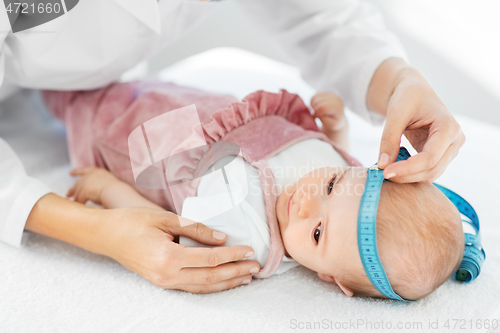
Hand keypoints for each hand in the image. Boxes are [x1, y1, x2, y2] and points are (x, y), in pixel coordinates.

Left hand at [67, 167, 119, 204]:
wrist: (116, 192)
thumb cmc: (115, 190)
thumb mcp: (106, 182)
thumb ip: (99, 183)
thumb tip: (94, 190)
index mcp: (96, 172)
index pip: (84, 170)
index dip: (76, 171)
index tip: (70, 173)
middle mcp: (89, 176)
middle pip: (77, 183)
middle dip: (72, 189)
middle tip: (68, 194)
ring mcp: (86, 183)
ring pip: (77, 192)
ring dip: (76, 198)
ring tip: (73, 204)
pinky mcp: (84, 191)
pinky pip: (79, 199)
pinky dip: (79, 204)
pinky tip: (78, 207)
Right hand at [98, 207, 259, 292]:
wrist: (105, 236)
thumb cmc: (132, 221)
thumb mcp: (165, 218)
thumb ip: (196, 229)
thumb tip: (222, 238)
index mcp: (168, 257)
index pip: (211, 259)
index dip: (233, 254)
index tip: (250, 249)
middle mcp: (167, 275)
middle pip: (211, 276)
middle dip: (236, 271)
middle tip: (257, 266)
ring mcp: (163, 282)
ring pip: (203, 286)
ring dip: (227, 282)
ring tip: (247, 277)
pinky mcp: (161, 282)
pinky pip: (192, 287)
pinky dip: (211, 285)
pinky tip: (223, 281)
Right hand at [310, 91, 346, 133]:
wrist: (338, 118)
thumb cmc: (334, 123)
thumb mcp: (330, 125)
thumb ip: (324, 119)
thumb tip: (316, 112)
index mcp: (337, 106)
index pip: (322, 107)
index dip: (316, 113)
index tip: (316, 118)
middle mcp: (335, 98)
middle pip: (317, 102)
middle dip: (314, 110)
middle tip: (316, 115)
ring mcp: (330, 94)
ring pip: (314, 98)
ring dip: (312, 106)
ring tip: (316, 112)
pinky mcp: (325, 93)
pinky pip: (314, 96)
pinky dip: (312, 103)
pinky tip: (316, 108)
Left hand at [368, 58, 464, 183]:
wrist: (414, 92)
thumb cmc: (407, 96)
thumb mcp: (395, 112)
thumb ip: (389, 138)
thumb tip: (382, 165)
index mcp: (448, 127)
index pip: (429, 157)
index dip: (407, 168)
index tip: (385, 172)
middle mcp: (455, 140)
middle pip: (431, 169)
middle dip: (406, 175)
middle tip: (381, 174)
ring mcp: (450, 149)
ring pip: (430, 174)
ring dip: (408, 177)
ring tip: (386, 170)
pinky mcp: (441, 155)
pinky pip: (426, 171)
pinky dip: (410, 173)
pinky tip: (394, 167)